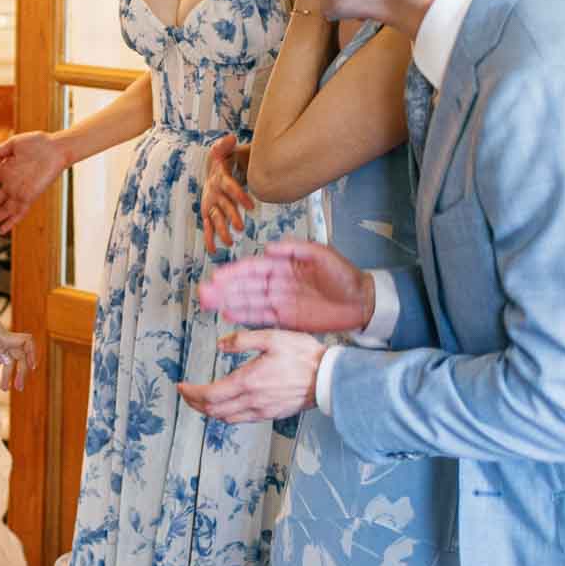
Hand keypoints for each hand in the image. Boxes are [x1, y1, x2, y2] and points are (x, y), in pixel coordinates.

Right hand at [0, 132, 67, 232]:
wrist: (56, 149)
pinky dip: (11, 222)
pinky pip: (19, 212)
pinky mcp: (29, 196)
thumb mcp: (13, 144)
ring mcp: (19, 191)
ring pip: (4, 209)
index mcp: (4, 170)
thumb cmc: (38, 143)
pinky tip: (2, 230)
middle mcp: (10, 183)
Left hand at [0, 299, 35, 392]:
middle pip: (17, 357)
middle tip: (18, 389)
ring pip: (8, 358)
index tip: (32, 368)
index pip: (27, 345)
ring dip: (8, 374)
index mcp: (7, 337)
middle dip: (19, 373)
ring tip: (4, 388)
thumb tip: (8, 362)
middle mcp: (5, 339)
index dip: (32, 355)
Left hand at [176, 329, 324, 420]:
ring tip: (201, 400)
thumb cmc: (304, 356)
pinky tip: (226, 405)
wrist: (329, 378)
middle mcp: (252, 401)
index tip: (180, 386)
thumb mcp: (272, 338)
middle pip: (213, 411)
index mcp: (248, 382)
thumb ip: (242, 341)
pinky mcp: (271, 414)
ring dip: (208, 411)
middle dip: (194, 403)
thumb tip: (220, 345)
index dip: (190, 392)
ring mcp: (262, 411)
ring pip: (226, 418)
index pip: (210, 394)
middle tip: (185, 393)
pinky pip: (241, 420)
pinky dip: (226, 415)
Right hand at [198, 238, 374, 333]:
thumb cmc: (343, 274)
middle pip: (245, 286)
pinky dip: (244, 316)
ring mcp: (280, 301)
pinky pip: (260, 317)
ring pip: (248, 301)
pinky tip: (228, 315)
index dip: (234, 272)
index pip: (253, 268)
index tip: (216, 276)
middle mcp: (277, 283)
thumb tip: (268, 247)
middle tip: (203, 293)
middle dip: (224, 289)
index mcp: (283, 265)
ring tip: (208, 304)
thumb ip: (295, 248)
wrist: (361, 300)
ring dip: (228, 302)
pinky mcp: (286, 318)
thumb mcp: (321, 254)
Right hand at [202, 136, 253, 253]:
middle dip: (231, 217)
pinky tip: (213, 251)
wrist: (212, 169)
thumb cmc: (223, 159)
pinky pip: (208, 226)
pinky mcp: (209, 212)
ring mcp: (210, 203)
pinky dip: (209, 238)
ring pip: (216, 218)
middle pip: (223, 206)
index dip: (239, 196)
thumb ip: (225, 145)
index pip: (230, 187)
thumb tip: (231, 137)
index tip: (252, 206)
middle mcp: (213, 192)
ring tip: (230, 243)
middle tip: (241, 228)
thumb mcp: (224, 149)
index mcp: (219, 178)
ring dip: (221, 231)